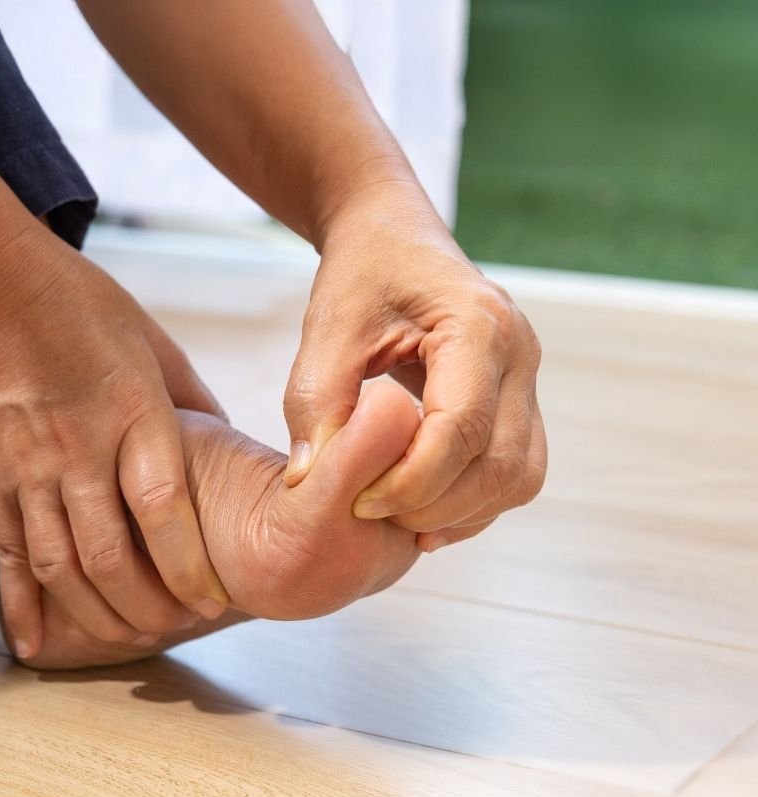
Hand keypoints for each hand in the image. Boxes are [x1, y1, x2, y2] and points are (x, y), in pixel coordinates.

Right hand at [0, 228, 229, 658]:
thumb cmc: (83, 305)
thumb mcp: (154, 344)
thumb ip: (192, 405)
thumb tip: (229, 451)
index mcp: (132, 410)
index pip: (163, 509)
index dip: (188, 567)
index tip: (212, 603)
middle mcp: (79, 445)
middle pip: (109, 554)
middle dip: (147, 607)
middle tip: (175, 630)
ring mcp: (27, 464)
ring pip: (58, 564)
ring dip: (94, 616)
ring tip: (126, 641)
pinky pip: (6, 551)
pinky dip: (20, 605)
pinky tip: (36, 645)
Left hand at [283, 183, 546, 550]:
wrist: (395, 239)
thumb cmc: (363, 274)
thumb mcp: (328, 328)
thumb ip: (315, 401)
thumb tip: (308, 478)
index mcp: (479, 327)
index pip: (461, 430)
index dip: (411, 481)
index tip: (358, 501)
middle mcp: (521, 354)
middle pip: (500, 465)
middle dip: (435, 506)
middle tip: (372, 512)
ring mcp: (528, 380)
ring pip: (518, 478)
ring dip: (461, 513)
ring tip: (396, 517)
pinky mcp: (520, 402)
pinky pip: (514, 472)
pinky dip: (473, 503)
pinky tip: (422, 510)